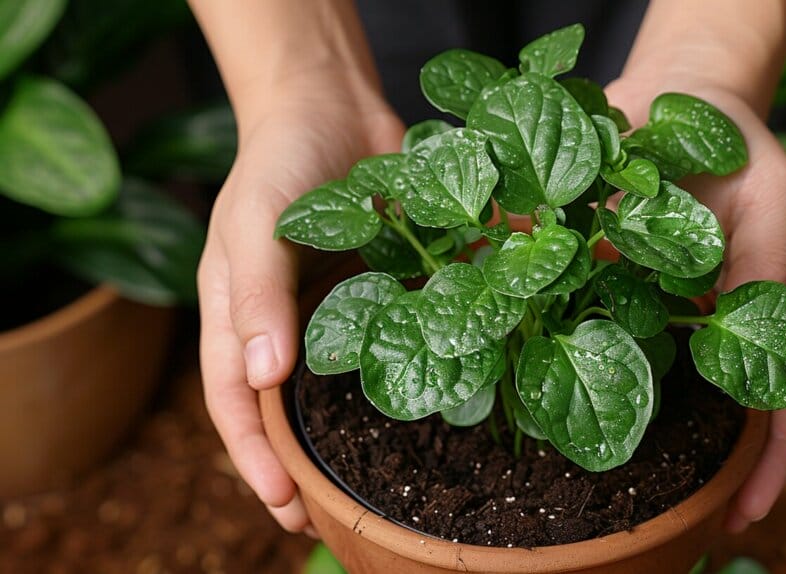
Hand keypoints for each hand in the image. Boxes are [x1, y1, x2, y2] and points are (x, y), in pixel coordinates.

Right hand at [197, 85, 402, 534]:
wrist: (333, 107)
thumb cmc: (279, 159)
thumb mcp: (255, 221)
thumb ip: (256, 293)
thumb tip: (265, 375)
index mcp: (238, 316)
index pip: (236, 405)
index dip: (255, 461)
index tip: (284, 510)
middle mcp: (287, 326)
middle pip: (288, 414)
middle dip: (305, 471)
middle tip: (335, 526)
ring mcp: (336, 314)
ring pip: (341, 392)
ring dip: (357, 441)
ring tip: (385, 490)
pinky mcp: (383, 294)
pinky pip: (395, 346)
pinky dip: (413, 379)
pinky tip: (443, 407)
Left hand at [605, 80, 785, 532]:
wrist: (677, 102)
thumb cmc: (736, 145)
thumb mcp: (770, 195)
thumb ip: (758, 261)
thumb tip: (716, 319)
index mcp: (766, 309)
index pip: (780, 399)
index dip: (766, 462)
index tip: (745, 517)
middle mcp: (713, 320)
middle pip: (718, 409)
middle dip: (704, 469)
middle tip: (687, 528)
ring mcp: (663, 308)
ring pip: (651, 381)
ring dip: (634, 427)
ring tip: (611, 482)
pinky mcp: (616, 284)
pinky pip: (590, 330)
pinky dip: (565, 361)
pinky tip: (532, 384)